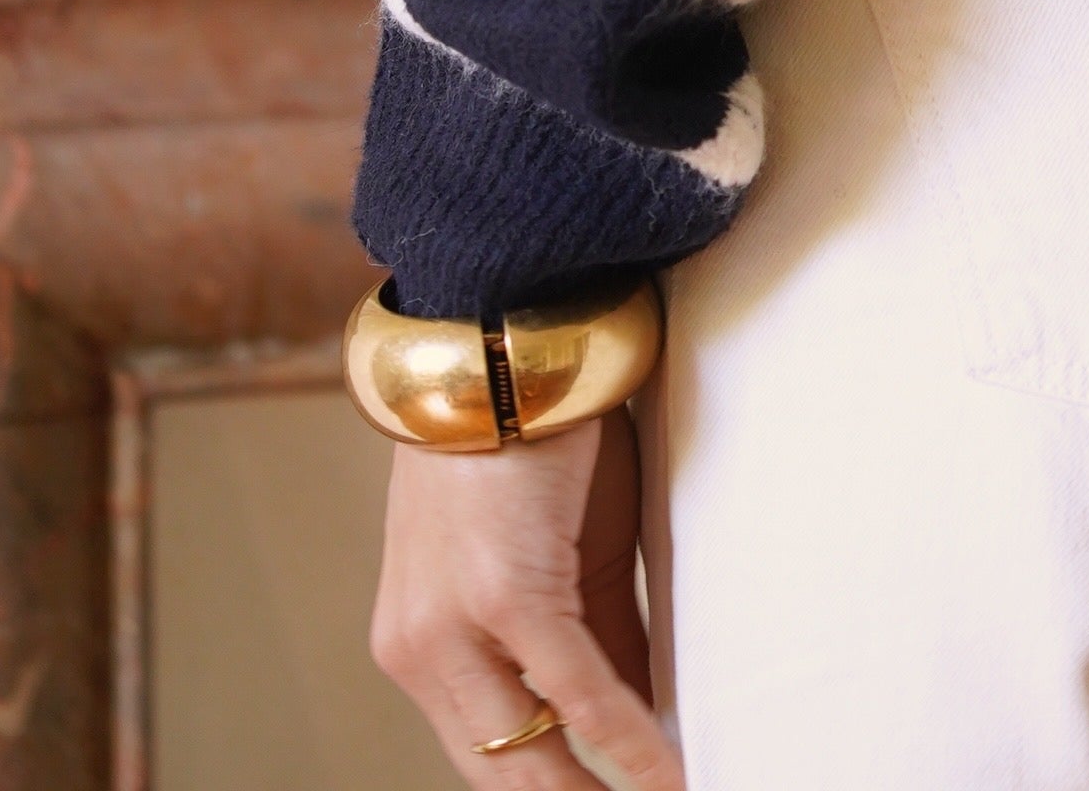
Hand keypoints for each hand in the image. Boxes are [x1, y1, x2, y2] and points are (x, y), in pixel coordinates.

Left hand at [372, 409, 685, 789]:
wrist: (507, 341)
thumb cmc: (534, 438)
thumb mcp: (556, 557)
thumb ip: (587, 642)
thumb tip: (639, 719)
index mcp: (418, 644)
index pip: (485, 756)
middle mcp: (417, 650)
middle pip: (501, 776)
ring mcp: (450, 627)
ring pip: (529, 756)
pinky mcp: (502, 595)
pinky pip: (573, 695)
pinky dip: (627, 741)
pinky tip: (671, 772)